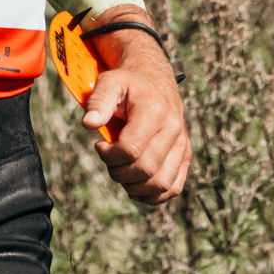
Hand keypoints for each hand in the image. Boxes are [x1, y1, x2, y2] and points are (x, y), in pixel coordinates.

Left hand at [80, 23, 190, 208]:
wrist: (154, 78)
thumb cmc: (128, 83)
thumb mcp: (109, 82)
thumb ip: (98, 101)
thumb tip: (89, 123)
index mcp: (155, 110)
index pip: (131, 149)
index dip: (110, 155)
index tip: (100, 146)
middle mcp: (173, 128)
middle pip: (145, 169)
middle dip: (119, 172)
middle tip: (109, 160)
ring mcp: (182, 143)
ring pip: (161, 183)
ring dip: (135, 187)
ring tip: (122, 173)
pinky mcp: (185, 155)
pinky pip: (174, 187)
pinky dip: (154, 195)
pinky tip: (137, 187)